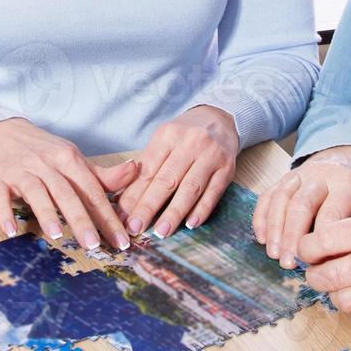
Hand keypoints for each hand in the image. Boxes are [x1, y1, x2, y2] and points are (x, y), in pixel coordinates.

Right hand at [0, 118, 137, 249]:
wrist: (4, 132)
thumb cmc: (44, 152)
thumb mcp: (73, 159)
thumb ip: (102, 174)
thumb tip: (135, 170)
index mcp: (69, 158)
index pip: (92, 191)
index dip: (108, 216)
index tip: (121, 240)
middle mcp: (46, 163)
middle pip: (67, 193)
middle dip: (81, 219)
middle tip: (94, 245)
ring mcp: (21, 170)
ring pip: (36, 192)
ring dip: (47, 213)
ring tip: (58, 236)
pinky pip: (0, 197)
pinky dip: (4, 213)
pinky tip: (11, 231)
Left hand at [116, 105, 238, 238]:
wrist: (219, 119)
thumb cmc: (184, 136)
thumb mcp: (163, 141)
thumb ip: (147, 167)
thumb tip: (126, 201)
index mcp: (168, 135)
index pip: (148, 170)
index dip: (134, 195)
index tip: (122, 217)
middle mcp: (190, 142)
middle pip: (167, 180)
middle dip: (149, 206)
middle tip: (136, 228)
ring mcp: (211, 155)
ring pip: (190, 188)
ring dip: (175, 212)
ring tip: (162, 231)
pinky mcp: (228, 168)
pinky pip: (214, 192)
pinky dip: (202, 209)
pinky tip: (191, 224)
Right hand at [253, 145, 350, 268]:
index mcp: (349, 182)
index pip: (332, 213)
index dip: (323, 240)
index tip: (319, 264)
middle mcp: (321, 176)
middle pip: (301, 205)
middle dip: (293, 237)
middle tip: (290, 264)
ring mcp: (300, 174)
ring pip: (281, 199)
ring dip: (275, 228)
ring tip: (274, 255)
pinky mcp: (285, 177)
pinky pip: (269, 194)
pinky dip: (262, 216)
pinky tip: (262, 238)